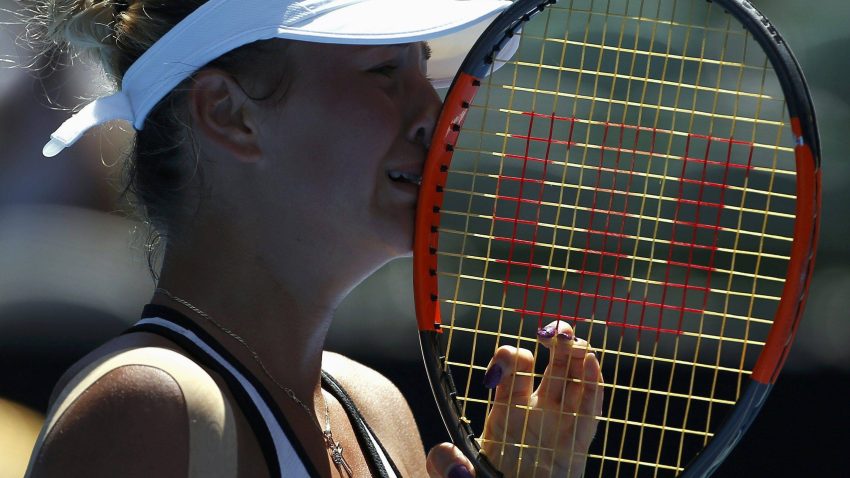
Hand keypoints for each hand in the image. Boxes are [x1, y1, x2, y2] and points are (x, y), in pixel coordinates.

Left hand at [426, 320, 603, 476]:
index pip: (510, 371)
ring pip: (574, 382)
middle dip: (555, 342)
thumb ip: (445, 464)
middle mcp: (535, 411)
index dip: (507, 360)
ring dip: (578, 357)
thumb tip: (451, 459)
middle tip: (554, 329)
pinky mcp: (575, 445)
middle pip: (550, 366)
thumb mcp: (456, 472)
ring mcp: (557, 424)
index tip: (497, 372)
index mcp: (505, 410)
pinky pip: (588, 412)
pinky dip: (593, 387)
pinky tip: (591, 364)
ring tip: (575, 340)